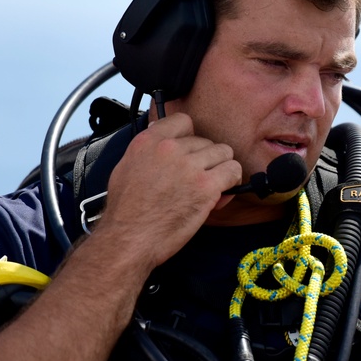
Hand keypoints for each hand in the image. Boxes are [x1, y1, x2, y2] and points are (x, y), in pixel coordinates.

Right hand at [96, 113, 242, 267]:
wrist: (129, 239)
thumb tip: (166, 145)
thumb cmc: (127, 212)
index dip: (191, 138)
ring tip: (212, 186)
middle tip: (198, 181)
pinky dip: (232, 182)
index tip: (190, 152)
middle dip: (206, 161)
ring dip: (221, 169)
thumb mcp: (127, 168)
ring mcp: (189, 166)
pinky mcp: (206, 186)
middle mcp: (169, 149)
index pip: (183, 121)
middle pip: (206, 141)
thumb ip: (149, 152)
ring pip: (224, 153)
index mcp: (148, 142)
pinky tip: (222, 194)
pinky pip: (233, 171)